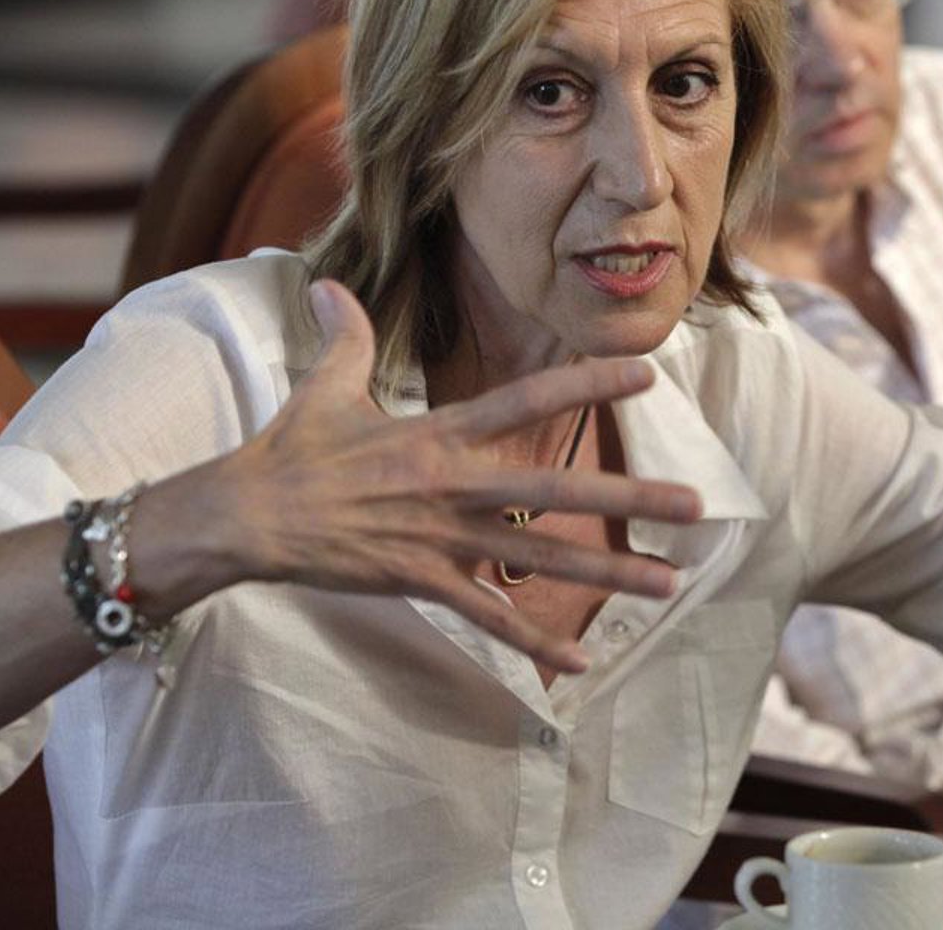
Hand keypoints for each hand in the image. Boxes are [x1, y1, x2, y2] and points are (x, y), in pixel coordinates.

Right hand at [221, 280, 700, 672]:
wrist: (247, 517)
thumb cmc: (290, 449)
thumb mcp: (325, 384)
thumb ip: (347, 334)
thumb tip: (329, 283)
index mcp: (439, 432)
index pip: (527, 400)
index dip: (587, 383)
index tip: (645, 374)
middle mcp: (453, 484)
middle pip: (554, 491)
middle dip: (628, 497)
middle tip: (694, 503)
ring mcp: (441, 538)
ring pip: (538, 559)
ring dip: (608, 572)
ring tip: (669, 581)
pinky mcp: (422, 581)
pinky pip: (488, 616)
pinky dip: (533, 640)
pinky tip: (581, 659)